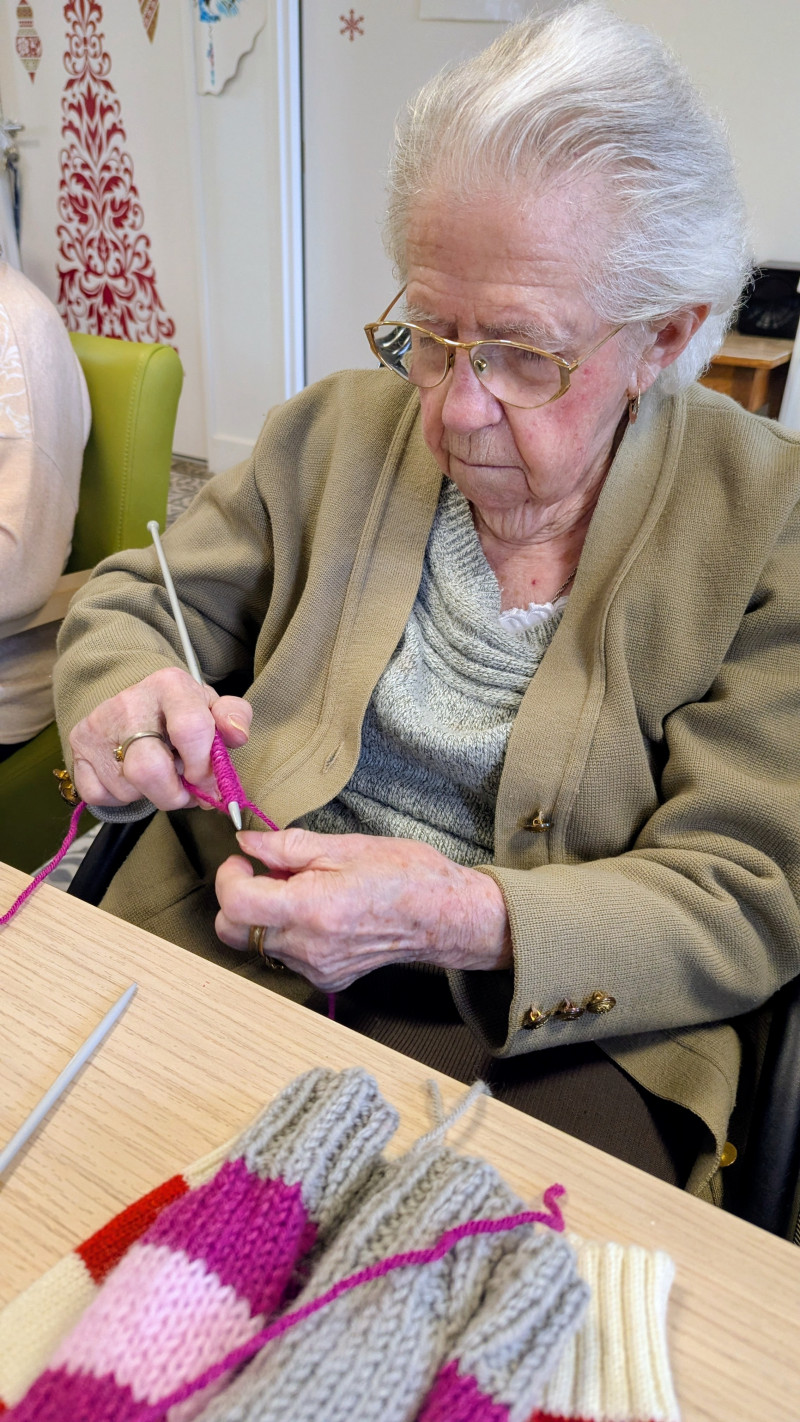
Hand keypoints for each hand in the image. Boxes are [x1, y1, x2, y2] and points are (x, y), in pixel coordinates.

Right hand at [68, 667, 252, 810]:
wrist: (134, 701)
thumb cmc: (180, 711)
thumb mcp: (211, 708)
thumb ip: (234, 718)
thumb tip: (236, 734)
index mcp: (169, 686)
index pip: (191, 730)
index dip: (203, 766)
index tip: (206, 777)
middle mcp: (128, 702)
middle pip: (150, 770)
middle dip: (173, 794)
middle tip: (184, 791)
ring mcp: (98, 726)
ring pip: (128, 788)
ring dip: (151, 795)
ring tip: (160, 775)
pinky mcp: (78, 748)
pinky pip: (101, 796)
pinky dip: (122, 797)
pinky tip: (134, 777)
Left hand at [215, 827, 511, 990]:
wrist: (443, 915)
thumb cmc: (404, 873)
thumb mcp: (344, 845)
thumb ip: (286, 846)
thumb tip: (248, 842)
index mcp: (311, 907)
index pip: (236, 903)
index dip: (229, 876)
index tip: (242, 860)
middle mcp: (309, 946)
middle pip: (234, 933)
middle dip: (238, 900)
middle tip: (267, 874)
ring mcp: (317, 968)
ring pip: (259, 944)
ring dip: (266, 915)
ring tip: (303, 890)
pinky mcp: (327, 978)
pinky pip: (286, 956)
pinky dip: (289, 932)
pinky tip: (318, 913)